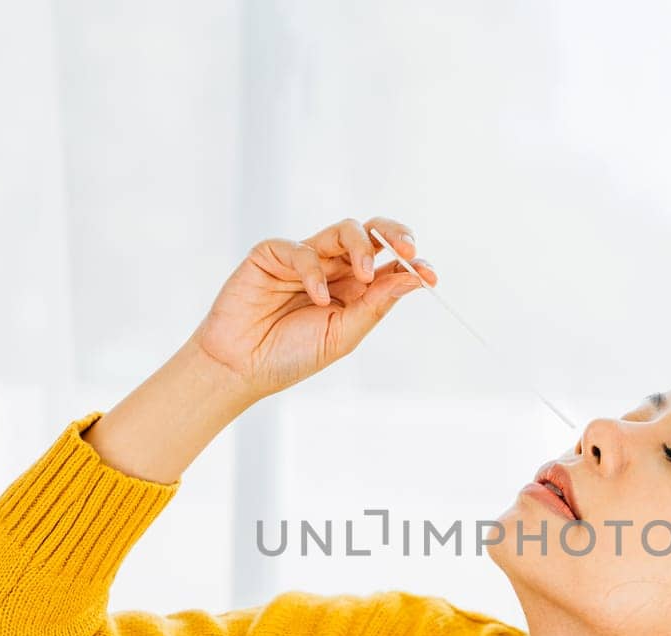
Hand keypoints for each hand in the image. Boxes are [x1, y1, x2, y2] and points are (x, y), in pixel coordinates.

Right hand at [189, 215, 438, 401]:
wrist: (240, 368)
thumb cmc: (290, 356)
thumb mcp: (342, 335)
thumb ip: (375, 305)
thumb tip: (413, 279)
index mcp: (354, 290)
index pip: (390, 265)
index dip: (413, 264)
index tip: (430, 275)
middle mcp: (334, 269)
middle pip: (372, 234)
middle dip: (394, 235)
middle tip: (409, 249)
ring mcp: (304, 258)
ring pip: (343, 231)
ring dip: (359, 247)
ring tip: (362, 275)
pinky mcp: (273, 254)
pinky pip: (302, 250)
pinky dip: (313, 272)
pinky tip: (315, 297)